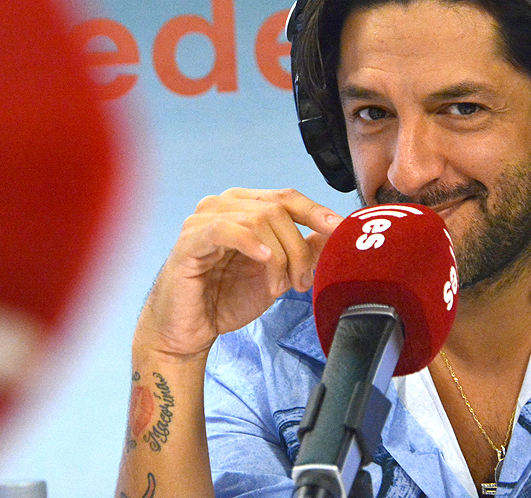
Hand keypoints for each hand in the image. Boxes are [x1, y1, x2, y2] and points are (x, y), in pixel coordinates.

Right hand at [135, 188, 342, 361]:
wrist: (189, 331)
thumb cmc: (226, 299)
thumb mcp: (277, 275)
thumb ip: (304, 252)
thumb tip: (336, 233)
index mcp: (244, 207)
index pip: (287, 198)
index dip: (317, 212)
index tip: (341, 231)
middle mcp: (223, 204)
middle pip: (278, 208)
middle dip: (298, 247)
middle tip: (303, 282)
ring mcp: (203, 219)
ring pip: (258, 219)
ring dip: (279, 256)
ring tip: (279, 287)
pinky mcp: (189, 239)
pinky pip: (225, 229)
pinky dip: (251, 243)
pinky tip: (264, 261)